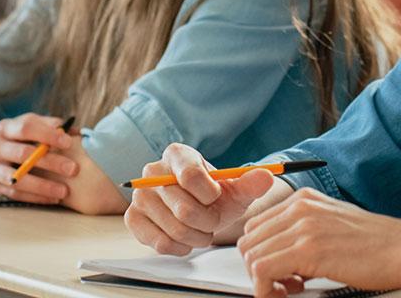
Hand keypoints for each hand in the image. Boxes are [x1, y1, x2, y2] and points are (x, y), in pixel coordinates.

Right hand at [0, 113, 78, 204]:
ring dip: (43, 186)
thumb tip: (76, 129)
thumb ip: (44, 125)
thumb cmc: (1, 139)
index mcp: (4, 128)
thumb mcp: (16, 127)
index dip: (47, 133)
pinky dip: (34, 197)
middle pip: (24, 154)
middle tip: (73, 169)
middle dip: (50, 162)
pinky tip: (52, 199)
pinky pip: (14, 194)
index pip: (26, 128)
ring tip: (65, 191)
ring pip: (17, 178)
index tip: (68, 141)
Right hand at [125, 143, 279, 254]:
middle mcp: (152, 171)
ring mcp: (140, 195)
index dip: (211, 194)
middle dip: (208, 221)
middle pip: (185, 209)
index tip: (216, 196)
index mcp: (177, 154)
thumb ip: (252, 183)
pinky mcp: (133, 218)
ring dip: (197, 236)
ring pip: (175, 228)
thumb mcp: (236, 189)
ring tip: (201, 229)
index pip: (192, 176)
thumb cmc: (215, 197)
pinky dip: (180, 247)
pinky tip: (186, 238)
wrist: (198, 210)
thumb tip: (267, 176)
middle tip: (212, 219)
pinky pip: (160, 242)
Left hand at [237, 188, 400, 297]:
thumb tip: (280, 254)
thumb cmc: (380, 244)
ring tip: (292, 289)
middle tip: (285, 285)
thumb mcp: (335, 226)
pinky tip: (291, 293)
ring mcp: (304, 227)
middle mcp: (300, 208)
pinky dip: (267, 290)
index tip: (280, 273)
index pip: (256, 226)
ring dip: (264, 282)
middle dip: (259, 269)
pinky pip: (263, 272)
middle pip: (249, 242)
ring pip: (252, 257)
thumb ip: (305, 231)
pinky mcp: (309, 249)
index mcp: (304, 200)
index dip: (262, 255)